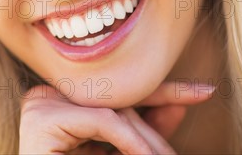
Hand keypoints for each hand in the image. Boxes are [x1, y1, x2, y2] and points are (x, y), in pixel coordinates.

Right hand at [18, 82, 214, 153]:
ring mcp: (42, 104)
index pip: (116, 95)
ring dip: (148, 137)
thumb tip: (176, 109)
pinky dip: (130, 140)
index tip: (199, 92)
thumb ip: (139, 135)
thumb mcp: (118, 154)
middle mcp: (49, 97)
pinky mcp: (42, 118)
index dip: (159, 94)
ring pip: (112, 110)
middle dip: (159, 112)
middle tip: (198, 103)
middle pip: (116, 99)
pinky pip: (101, 121)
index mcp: (64, 104)